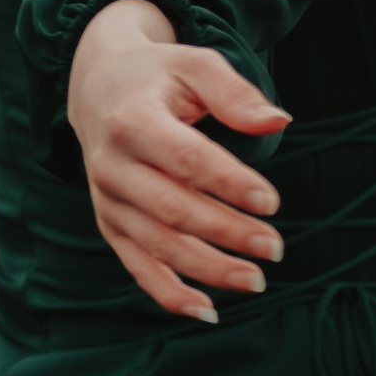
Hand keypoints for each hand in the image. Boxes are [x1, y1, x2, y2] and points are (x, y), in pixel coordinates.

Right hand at [66, 0, 287, 325]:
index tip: (271, 203)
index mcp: (132, 120)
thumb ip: (234, 93)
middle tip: (275, 248)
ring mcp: (107, 199)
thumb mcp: (195, 64)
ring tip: (254, 280)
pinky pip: (137, 265)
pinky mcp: (109, 223)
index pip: (185, 159)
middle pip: (173, 208)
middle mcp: (111, 165)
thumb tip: (277, 122)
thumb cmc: (159, 76)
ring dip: (206, 268)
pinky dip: (169, 292)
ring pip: (157, 244)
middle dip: (226, 233)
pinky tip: (207, 310)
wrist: (97, 88)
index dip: (229, 184)